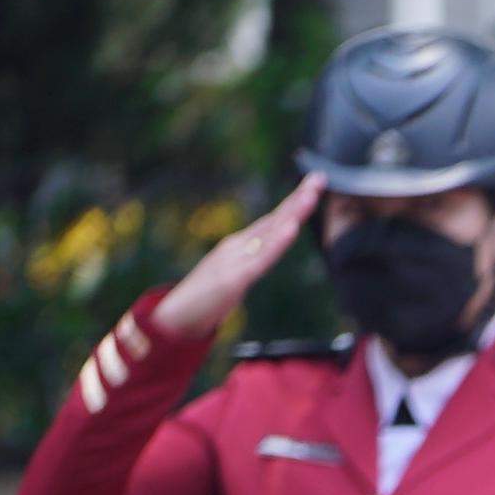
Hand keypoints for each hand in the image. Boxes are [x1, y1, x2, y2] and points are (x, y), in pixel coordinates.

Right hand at [155, 177, 323, 343]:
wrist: (173, 319)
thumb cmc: (204, 301)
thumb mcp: (233, 278)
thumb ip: (250, 264)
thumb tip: (268, 252)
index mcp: (241, 247)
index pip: (273, 221)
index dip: (295, 202)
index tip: (315, 182)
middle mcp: (239, 247)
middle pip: (274, 220)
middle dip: (299, 198)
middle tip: (320, 176)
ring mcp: (234, 260)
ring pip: (269, 234)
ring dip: (292, 213)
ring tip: (311, 195)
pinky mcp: (232, 280)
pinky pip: (260, 260)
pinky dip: (276, 244)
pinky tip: (291, 229)